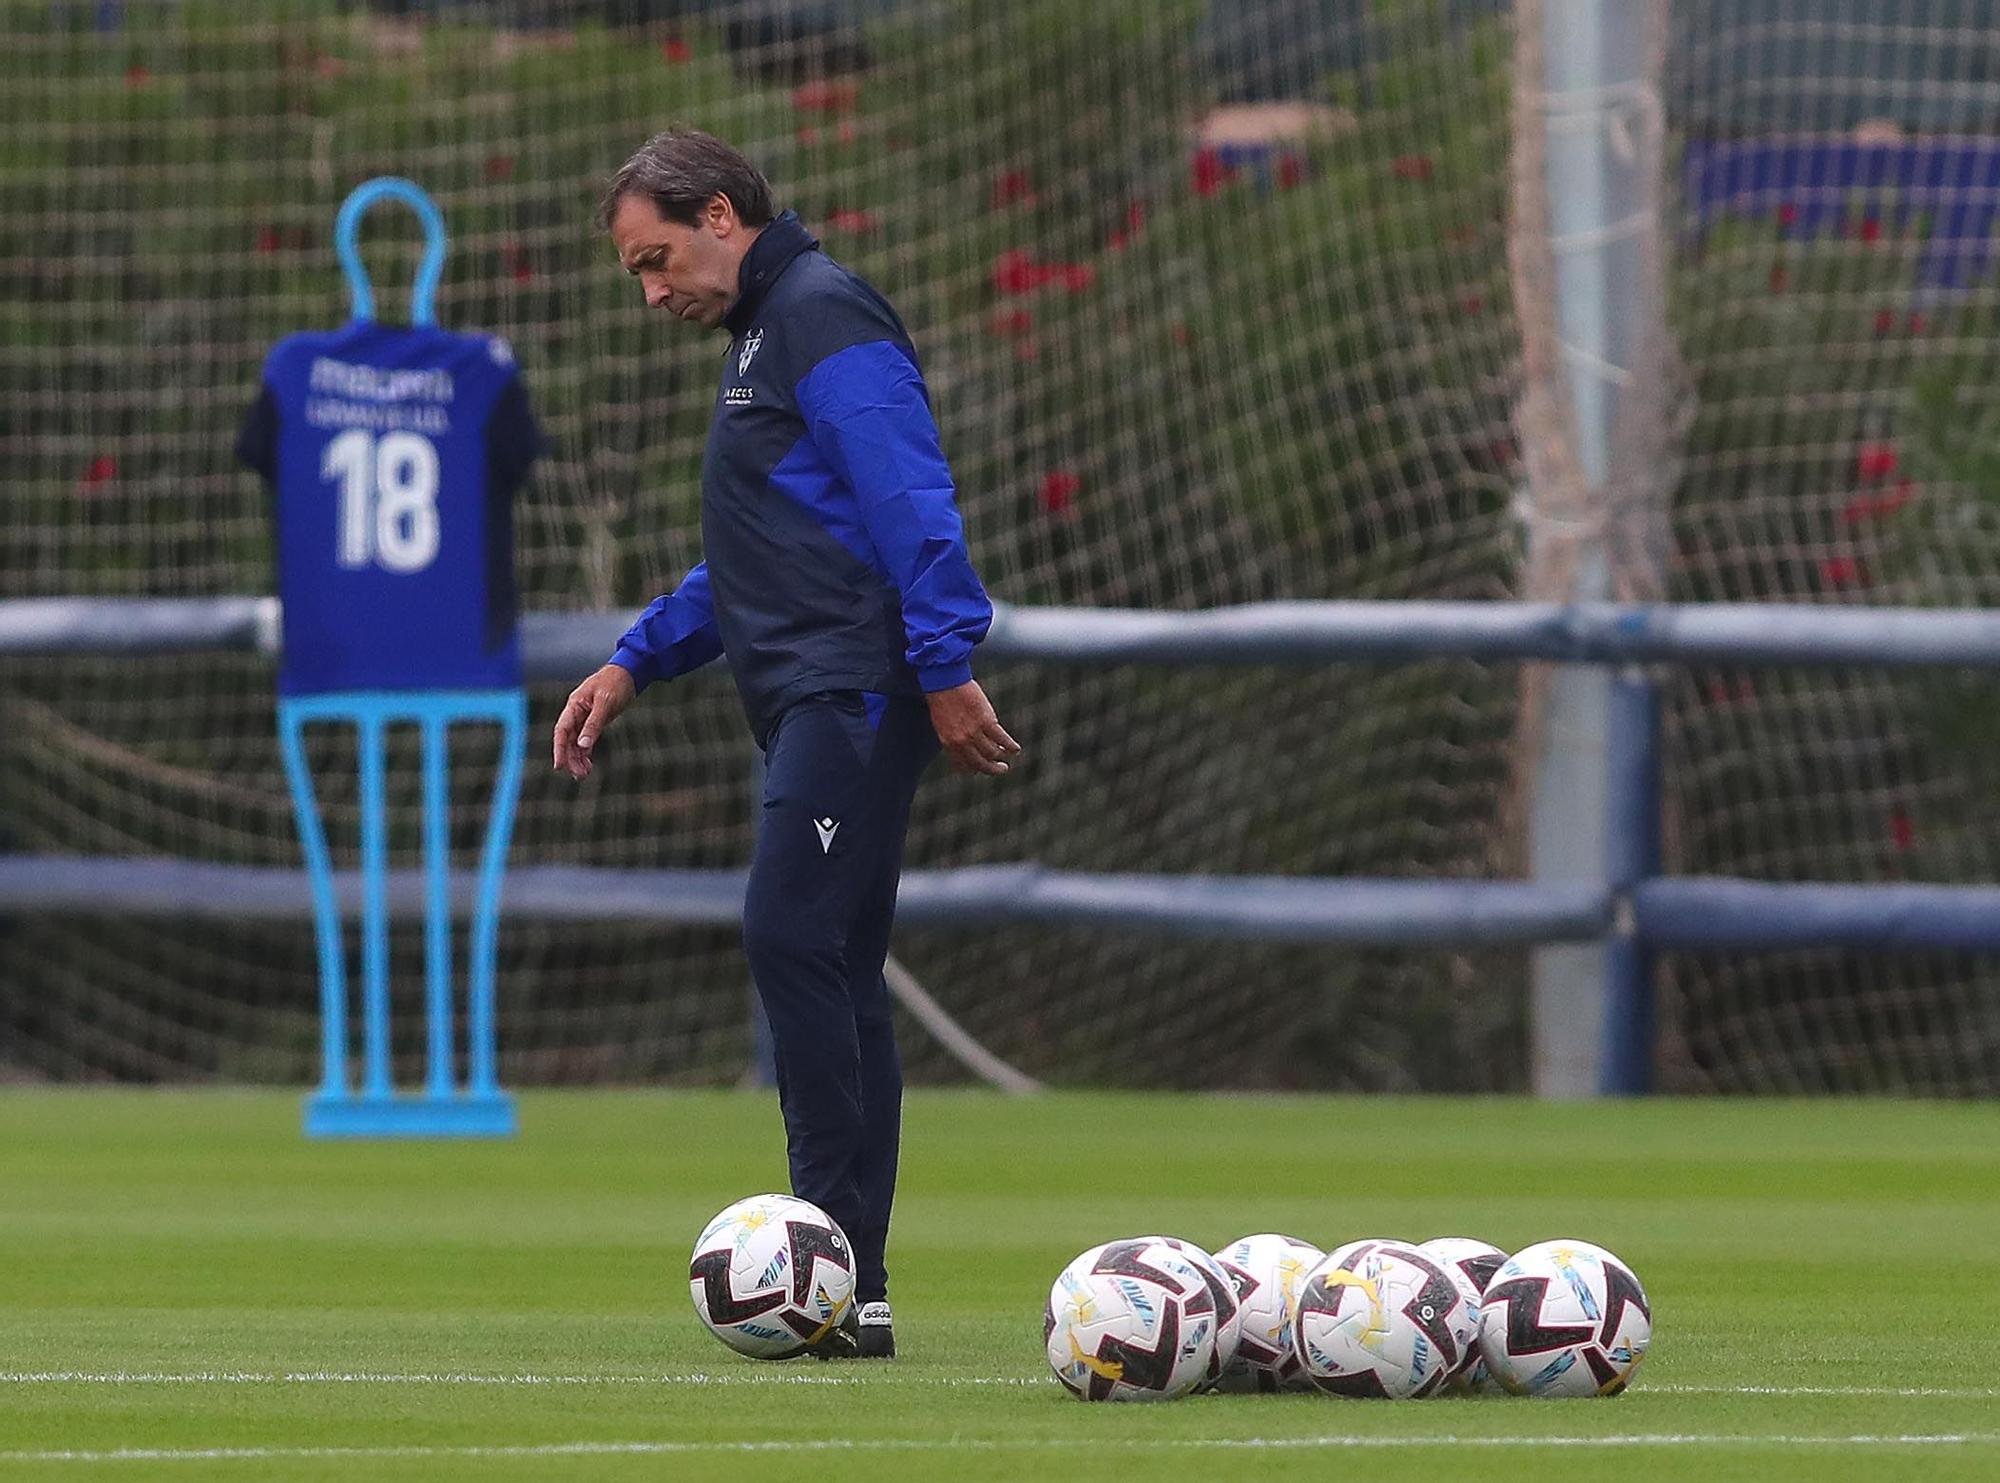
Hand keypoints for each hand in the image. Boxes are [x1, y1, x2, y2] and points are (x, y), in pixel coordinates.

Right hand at [553, 664, 636, 780]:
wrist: (630, 673)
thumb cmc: (616, 683)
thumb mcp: (605, 703)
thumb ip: (594, 724)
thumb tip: (583, 745)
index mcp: (574, 705)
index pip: (561, 730)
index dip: (559, 749)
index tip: (559, 766)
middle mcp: (576, 712)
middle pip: (567, 739)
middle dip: (570, 758)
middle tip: (578, 775)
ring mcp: (585, 717)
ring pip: (576, 741)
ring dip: (578, 758)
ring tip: (583, 774)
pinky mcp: (595, 721)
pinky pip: (586, 739)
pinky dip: (586, 752)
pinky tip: (588, 764)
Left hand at [925, 680, 1020, 776]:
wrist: (945, 681)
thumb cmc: (941, 699)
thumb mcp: (941, 724)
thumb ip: (952, 737)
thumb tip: (964, 746)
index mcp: (949, 743)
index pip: (963, 766)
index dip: (974, 770)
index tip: (981, 770)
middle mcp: (961, 741)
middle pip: (980, 763)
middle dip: (992, 769)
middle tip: (1001, 769)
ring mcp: (974, 732)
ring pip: (992, 753)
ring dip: (1002, 758)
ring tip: (1008, 756)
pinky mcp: (986, 721)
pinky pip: (1002, 739)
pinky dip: (1010, 746)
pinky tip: (1015, 748)